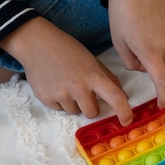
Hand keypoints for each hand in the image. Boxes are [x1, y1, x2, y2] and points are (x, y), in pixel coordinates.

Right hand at [0, 17, 132, 124]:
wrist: (37, 44)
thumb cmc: (68, 50)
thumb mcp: (92, 61)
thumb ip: (107, 78)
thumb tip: (122, 95)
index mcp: (94, 76)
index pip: (115, 97)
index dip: (124, 111)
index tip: (127, 120)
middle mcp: (79, 87)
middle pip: (92, 113)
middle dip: (91, 106)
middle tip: (83, 92)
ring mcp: (61, 94)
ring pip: (75, 112)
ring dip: (74, 104)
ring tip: (66, 85)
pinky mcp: (46, 99)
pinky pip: (59, 109)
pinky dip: (59, 101)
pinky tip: (55, 85)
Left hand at [108, 0, 164, 108]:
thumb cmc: (122, 12)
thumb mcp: (118, 40)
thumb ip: (129, 60)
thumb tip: (141, 66)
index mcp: (149, 52)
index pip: (161, 81)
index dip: (164, 95)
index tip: (164, 105)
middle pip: (160, 61)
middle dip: (149, 58)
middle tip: (134, 43)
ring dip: (155, 42)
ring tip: (141, 23)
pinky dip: (161, 29)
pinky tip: (150, 16)